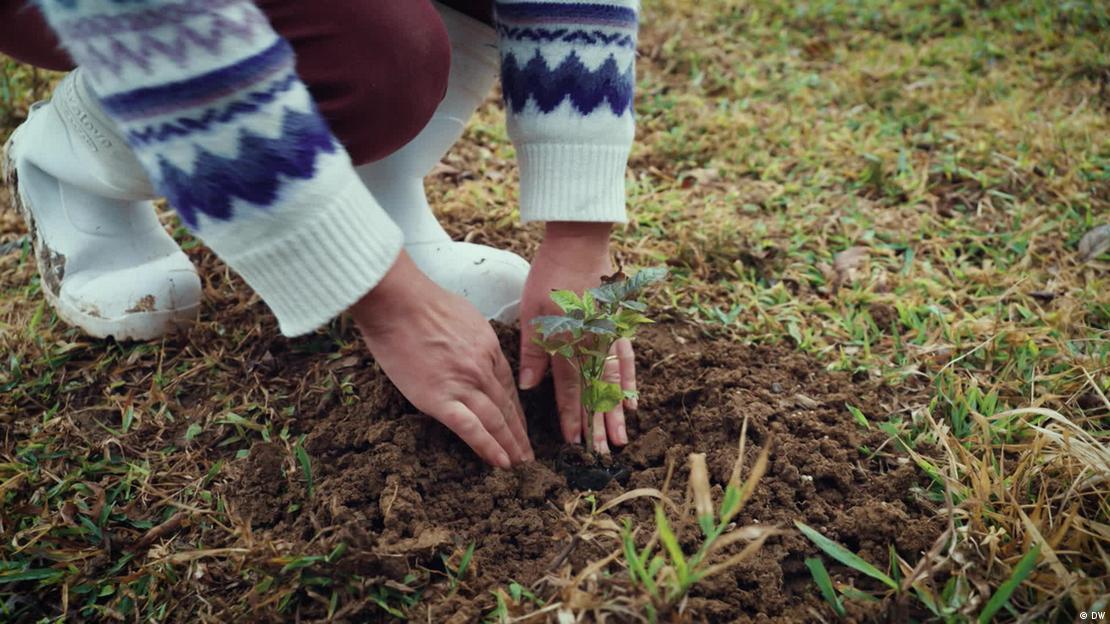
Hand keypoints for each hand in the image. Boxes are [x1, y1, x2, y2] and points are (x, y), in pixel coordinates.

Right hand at [351, 252, 532, 467]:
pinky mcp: (440, 398)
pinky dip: (487, 447)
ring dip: (510, 445)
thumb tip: (467, 349)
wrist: (398, 302)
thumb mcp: (463, 316)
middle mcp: (482, 368)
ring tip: (520, 464)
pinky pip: (470, 429)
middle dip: (519, 432)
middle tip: (528, 454)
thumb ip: (471, 338)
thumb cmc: (421, 302)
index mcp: (488, 347)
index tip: (522, 424)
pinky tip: (500, 462)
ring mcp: (463, 384)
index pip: (507, 385)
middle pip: (506, 406)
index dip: (516, 409)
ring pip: (495, 421)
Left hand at [518, 222, 636, 453]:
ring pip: (615, 382)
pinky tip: (633, 402)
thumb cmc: (549, 275)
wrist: (580, 243)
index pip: (569, 389)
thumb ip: (533, 351)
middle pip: (596, 393)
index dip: (571, 417)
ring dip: (616, 412)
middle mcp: (592, 345)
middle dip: (598, 425)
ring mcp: (610, 336)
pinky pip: (629, 360)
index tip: (572, 442)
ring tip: (620, 439)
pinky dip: (631, 383)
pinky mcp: (621, 325)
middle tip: (603, 455)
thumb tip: (529, 388)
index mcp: (568, 343)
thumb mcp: (532, 311)